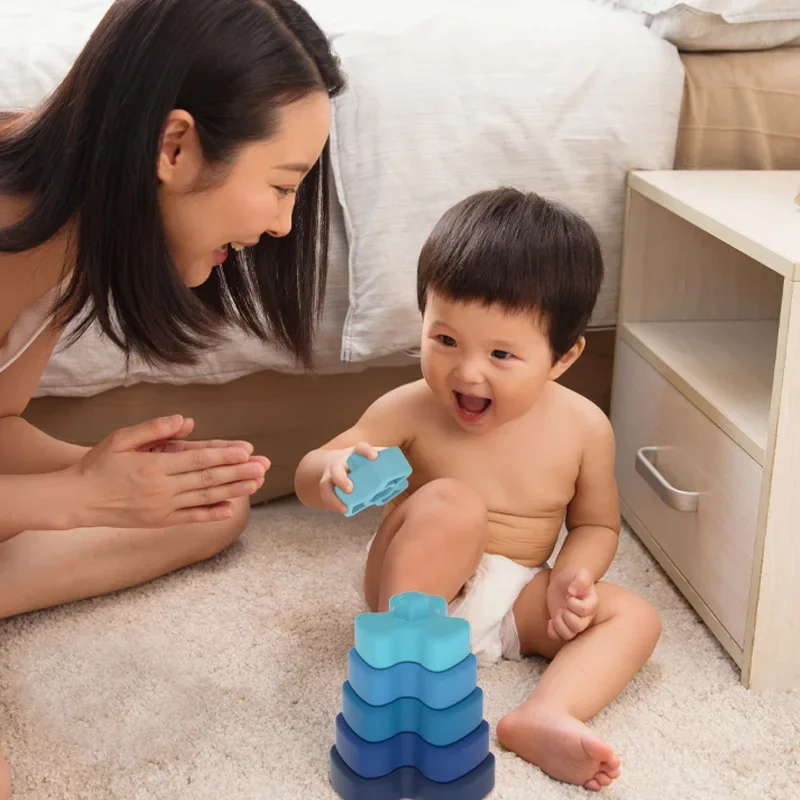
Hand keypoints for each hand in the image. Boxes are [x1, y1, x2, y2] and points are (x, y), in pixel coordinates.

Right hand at [66, 415, 269, 528]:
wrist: (76, 500)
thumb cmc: (99, 465)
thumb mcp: (121, 439)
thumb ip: (153, 429)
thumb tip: (185, 421)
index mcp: (154, 466)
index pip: (198, 460)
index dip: (225, 456)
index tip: (247, 451)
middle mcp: (162, 489)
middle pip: (208, 479)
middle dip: (239, 472)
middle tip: (264, 466)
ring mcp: (162, 508)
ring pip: (205, 498)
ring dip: (234, 491)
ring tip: (256, 483)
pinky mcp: (160, 521)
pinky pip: (191, 518)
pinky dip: (212, 514)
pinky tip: (232, 509)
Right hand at [319, 441, 380, 513]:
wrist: (332, 464)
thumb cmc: (360, 465)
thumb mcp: (370, 461)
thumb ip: (383, 466)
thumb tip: (405, 477)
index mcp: (355, 454)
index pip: (360, 448)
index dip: (367, 451)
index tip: (374, 458)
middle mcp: (340, 462)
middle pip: (336, 467)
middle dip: (341, 479)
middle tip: (350, 489)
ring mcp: (331, 474)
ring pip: (326, 483)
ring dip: (333, 496)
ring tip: (343, 508)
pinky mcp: (326, 486)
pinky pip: (325, 495)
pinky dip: (332, 503)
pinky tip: (342, 510)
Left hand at [546, 567, 597, 642]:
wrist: (562, 583)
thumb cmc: (572, 578)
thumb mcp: (580, 572)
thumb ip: (582, 578)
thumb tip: (573, 591)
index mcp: (592, 604)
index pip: (585, 611)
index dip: (574, 604)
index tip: (569, 595)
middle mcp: (586, 617)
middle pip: (578, 626)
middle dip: (566, 615)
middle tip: (563, 606)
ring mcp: (574, 624)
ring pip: (569, 635)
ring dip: (559, 624)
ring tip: (558, 613)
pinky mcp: (563, 628)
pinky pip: (557, 638)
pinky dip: (552, 631)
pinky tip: (551, 620)